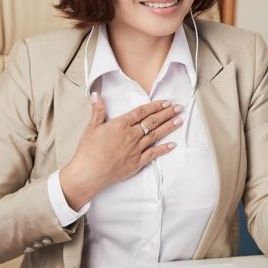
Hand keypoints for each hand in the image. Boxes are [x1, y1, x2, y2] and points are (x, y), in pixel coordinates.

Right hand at [59, 93, 182, 208]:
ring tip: (179, 120)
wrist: (89, 172)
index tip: (166, 102)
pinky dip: (164, 149)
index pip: (142, 112)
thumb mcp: (92, 127)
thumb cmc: (88, 150)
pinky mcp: (137, 162)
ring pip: (156, 135)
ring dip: (169, 127)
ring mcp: (136, 149)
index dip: (155, 106)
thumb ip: (98, 110)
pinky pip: (154, 154)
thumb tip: (97, 95)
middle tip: (179, 108)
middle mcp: (132, 135)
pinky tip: (173, 144)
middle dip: (167, 113)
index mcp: (121, 124)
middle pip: (153, 121)